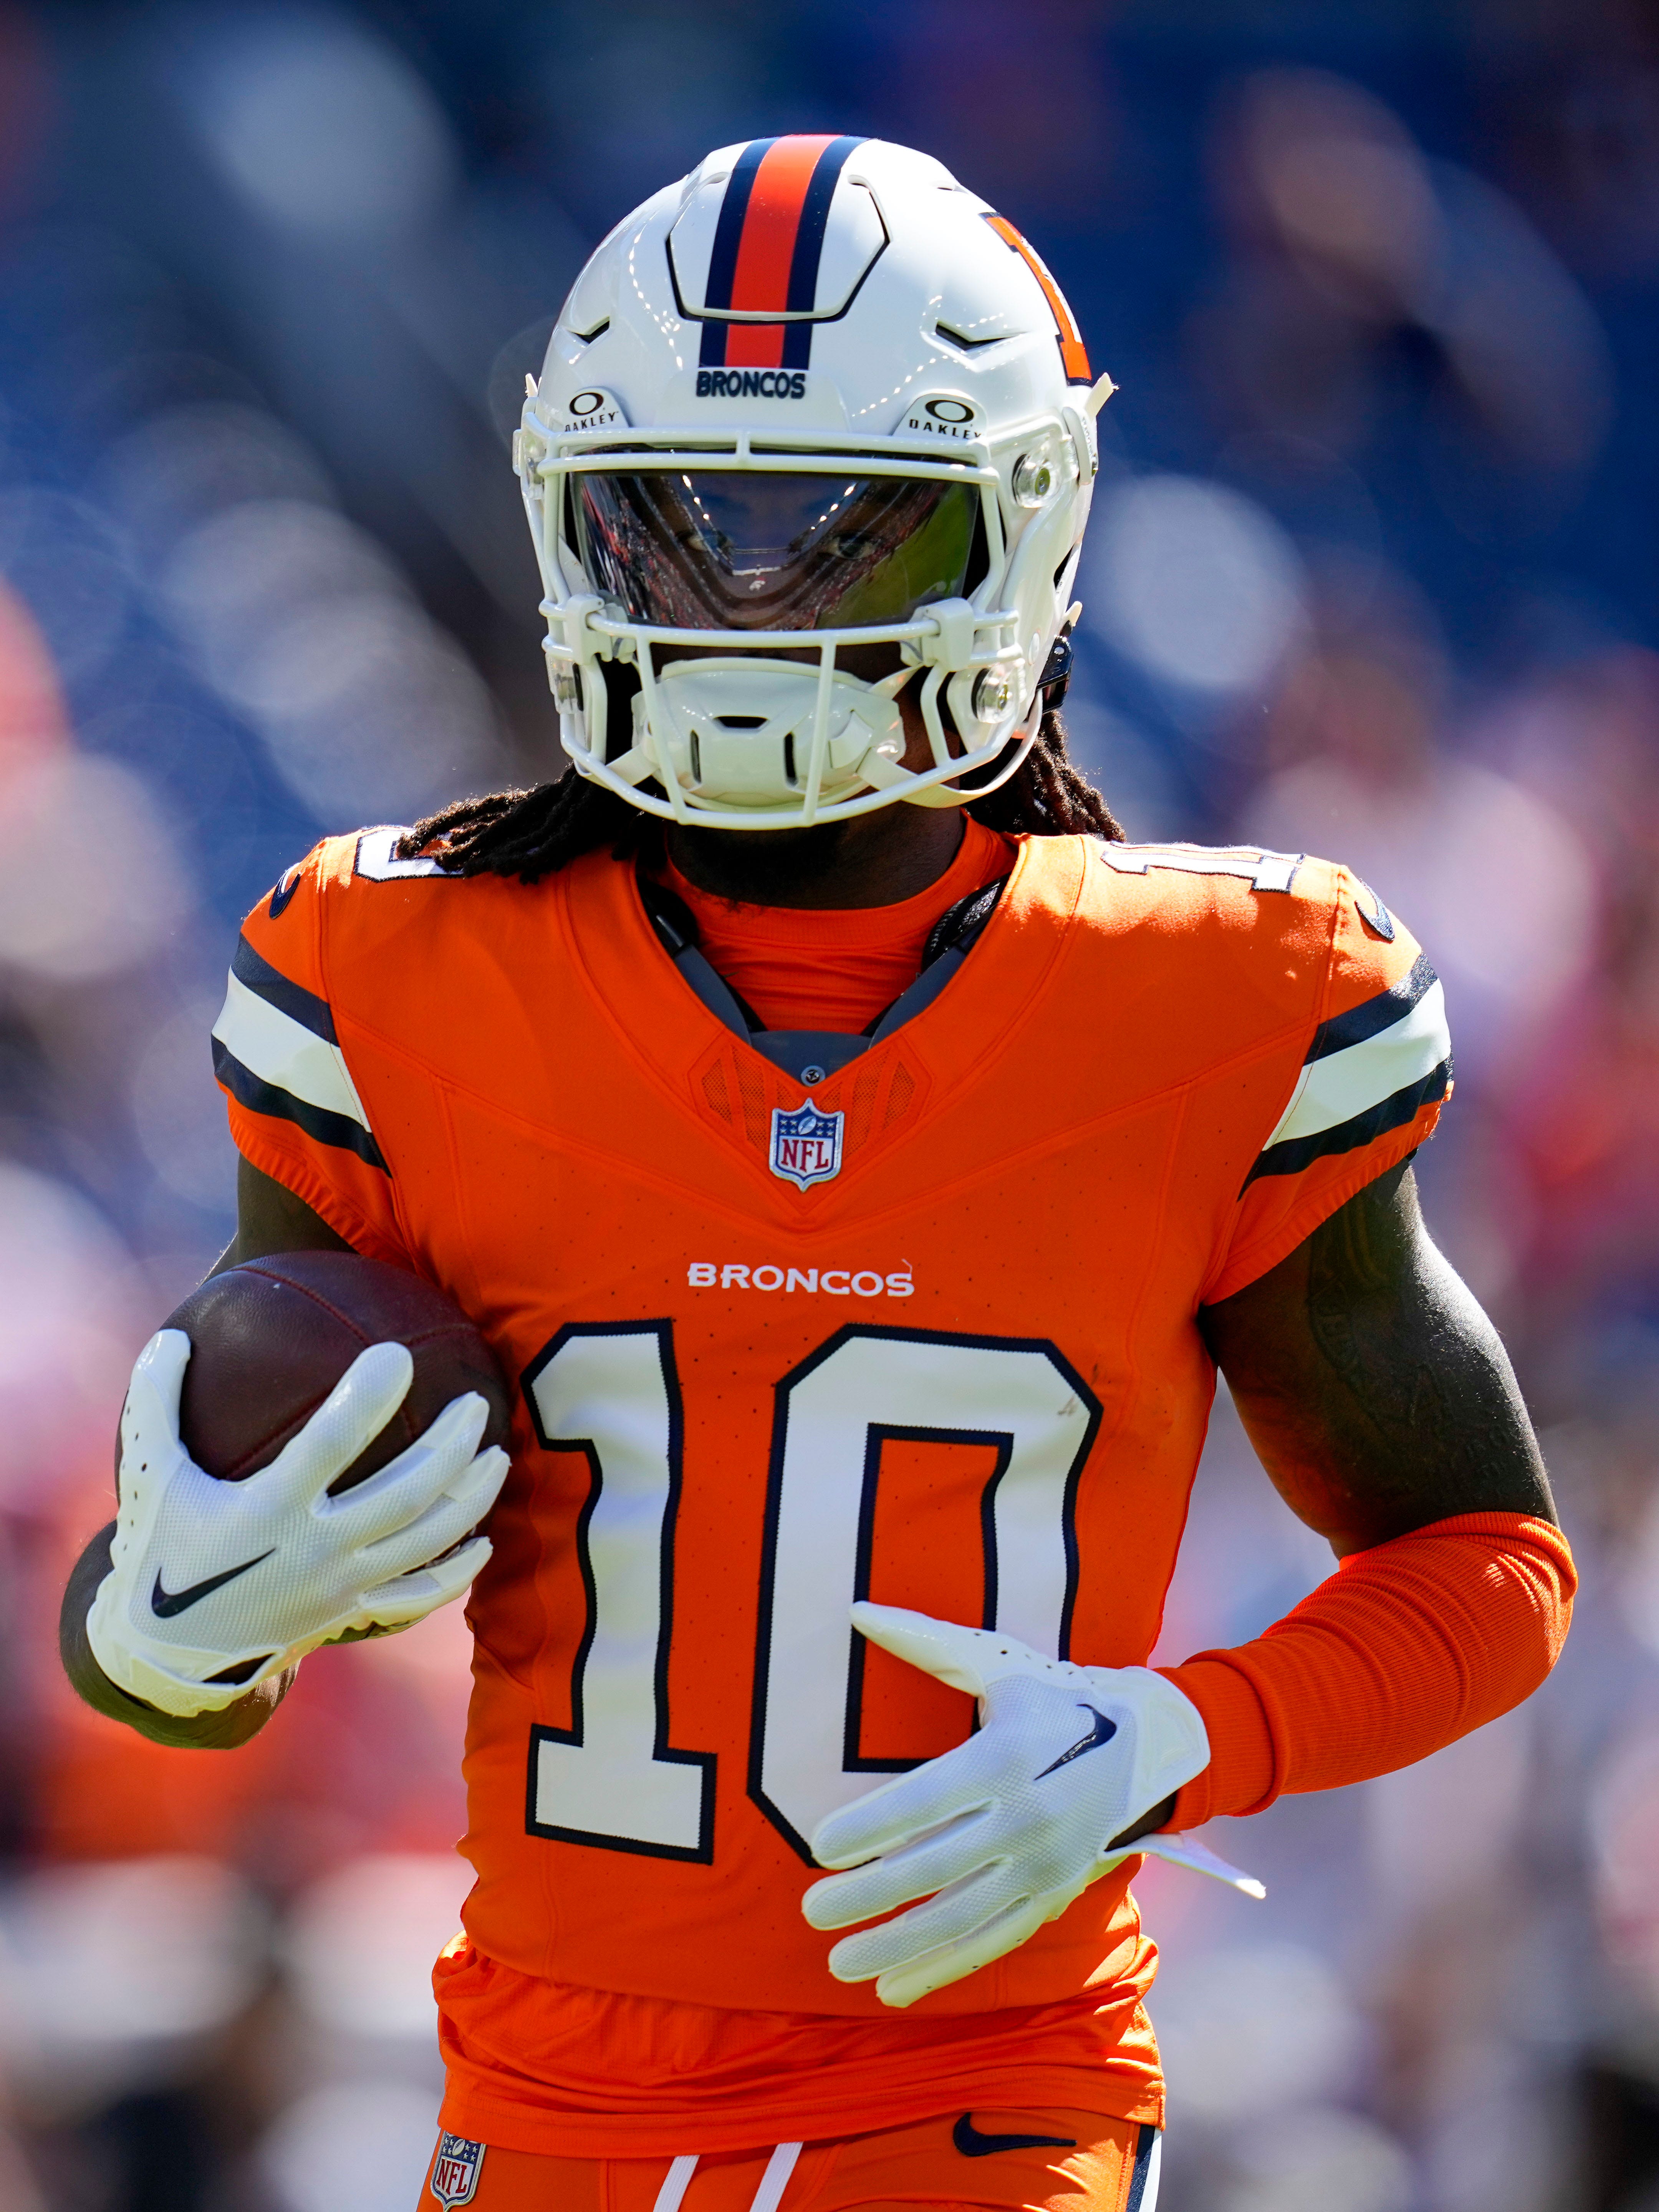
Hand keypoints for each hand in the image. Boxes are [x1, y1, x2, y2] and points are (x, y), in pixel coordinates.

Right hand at [87, 1328, 509, 1716]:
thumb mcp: (149, 1473)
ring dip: (471, 1498)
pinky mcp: (352, 1615)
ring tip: (499, 1454)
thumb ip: (156, 1403)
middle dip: (451, 1447)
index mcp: (270, 1509)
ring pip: (428, 1540)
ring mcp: (341, 1586)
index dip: (368, 1397)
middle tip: (477, 1402)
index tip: (399, 1353)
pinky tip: (486, 1544)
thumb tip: (173, 1335)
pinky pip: (421, 1596)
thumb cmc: (162, 1550)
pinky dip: (460, 1572)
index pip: (332, 1442)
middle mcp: (315, 1549)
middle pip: (406, 1493)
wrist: (166, 1654)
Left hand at [802, 1604, 1261, 2007]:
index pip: (931, 1796)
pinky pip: (994, 1942)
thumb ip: (925, 1642)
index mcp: (1012, 1754)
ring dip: (899, 1946)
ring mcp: (1047, 1864)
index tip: (819, 1845)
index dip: (873, 1824)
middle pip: (938, 1865)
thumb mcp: (996, 1663)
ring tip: (839, 1962)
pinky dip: (944, 1969)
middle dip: (870, 1895)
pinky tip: (893, 1990)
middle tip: (811, 1911)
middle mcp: (1032, 1815)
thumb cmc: (1052, 1696)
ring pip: (962, 1916)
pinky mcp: (1055, 1896)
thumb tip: (857, 1609)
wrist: (1146, 1746)